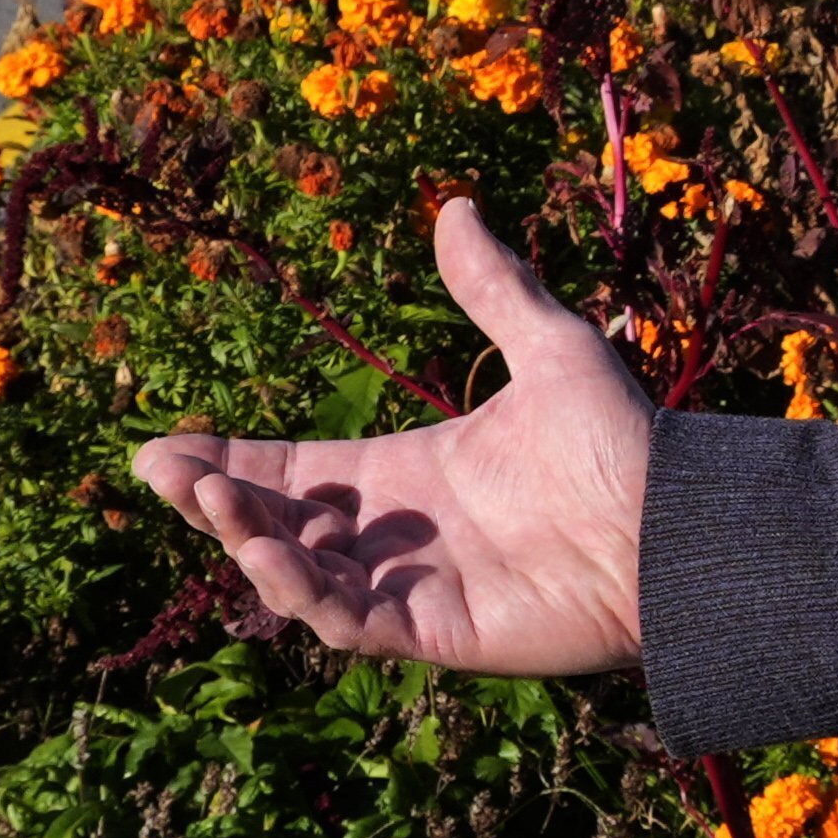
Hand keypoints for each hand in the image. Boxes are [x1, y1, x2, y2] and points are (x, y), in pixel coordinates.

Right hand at [131, 194, 654, 672]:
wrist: (680, 524)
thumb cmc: (624, 443)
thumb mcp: (551, 349)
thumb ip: (493, 289)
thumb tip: (455, 204)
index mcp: (412, 472)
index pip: (297, 472)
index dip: (230, 462)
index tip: (162, 447)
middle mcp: (399, 534)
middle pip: (281, 522)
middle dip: (215, 500)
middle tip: (158, 469)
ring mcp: (412, 588)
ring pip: (300, 575)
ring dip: (247, 537)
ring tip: (205, 495)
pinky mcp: (434, 633)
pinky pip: (348, 623)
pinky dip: (303, 591)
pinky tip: (268, 548)